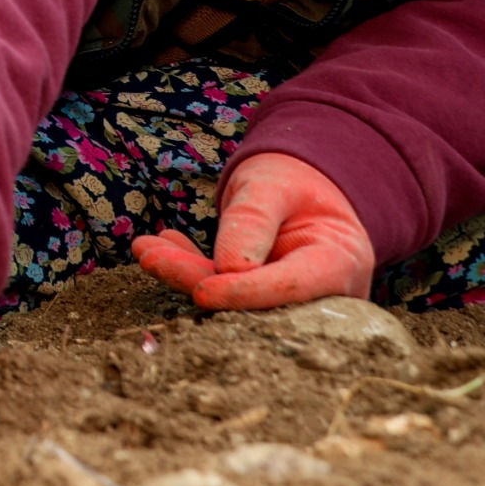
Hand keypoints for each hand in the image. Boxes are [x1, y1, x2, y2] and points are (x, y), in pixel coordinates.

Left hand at [134, 151, 373, 310]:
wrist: (303, 189)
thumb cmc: (293, 182)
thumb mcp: (272, 185)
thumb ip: (253, 221)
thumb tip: (228, 269)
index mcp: (339, 263)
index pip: (292, 287)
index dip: (245, 293)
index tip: (201, 292)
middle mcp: (322, 294)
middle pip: (256, 299)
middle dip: (198, 280)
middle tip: (148, 256)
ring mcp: (293, 303)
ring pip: (233, 298)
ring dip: (185, 273)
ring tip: (145, 248)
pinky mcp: (262, 302)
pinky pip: (223, 290)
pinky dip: (190, 270)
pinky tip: (158, 249)